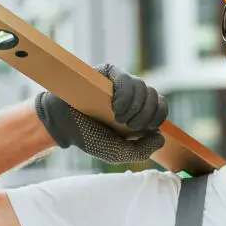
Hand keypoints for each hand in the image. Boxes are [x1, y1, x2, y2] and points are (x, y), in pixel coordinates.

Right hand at [34, 63, 167, 163]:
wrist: (64, 125)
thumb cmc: (91, 137)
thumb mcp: (117, 152)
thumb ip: (141, 150)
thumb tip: (161, 136)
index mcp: (139, 112)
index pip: (160, 106)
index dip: (158, 116)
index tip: (146, 128)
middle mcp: (133, 95)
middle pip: (154, 95)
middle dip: (145, 115)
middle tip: (128, 126)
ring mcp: (122, 83)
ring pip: (143, 87)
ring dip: (135, 107)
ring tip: (118, 118)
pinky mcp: (110, 73)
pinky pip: (126, 78)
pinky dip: (125, 95)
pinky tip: (115, 107)